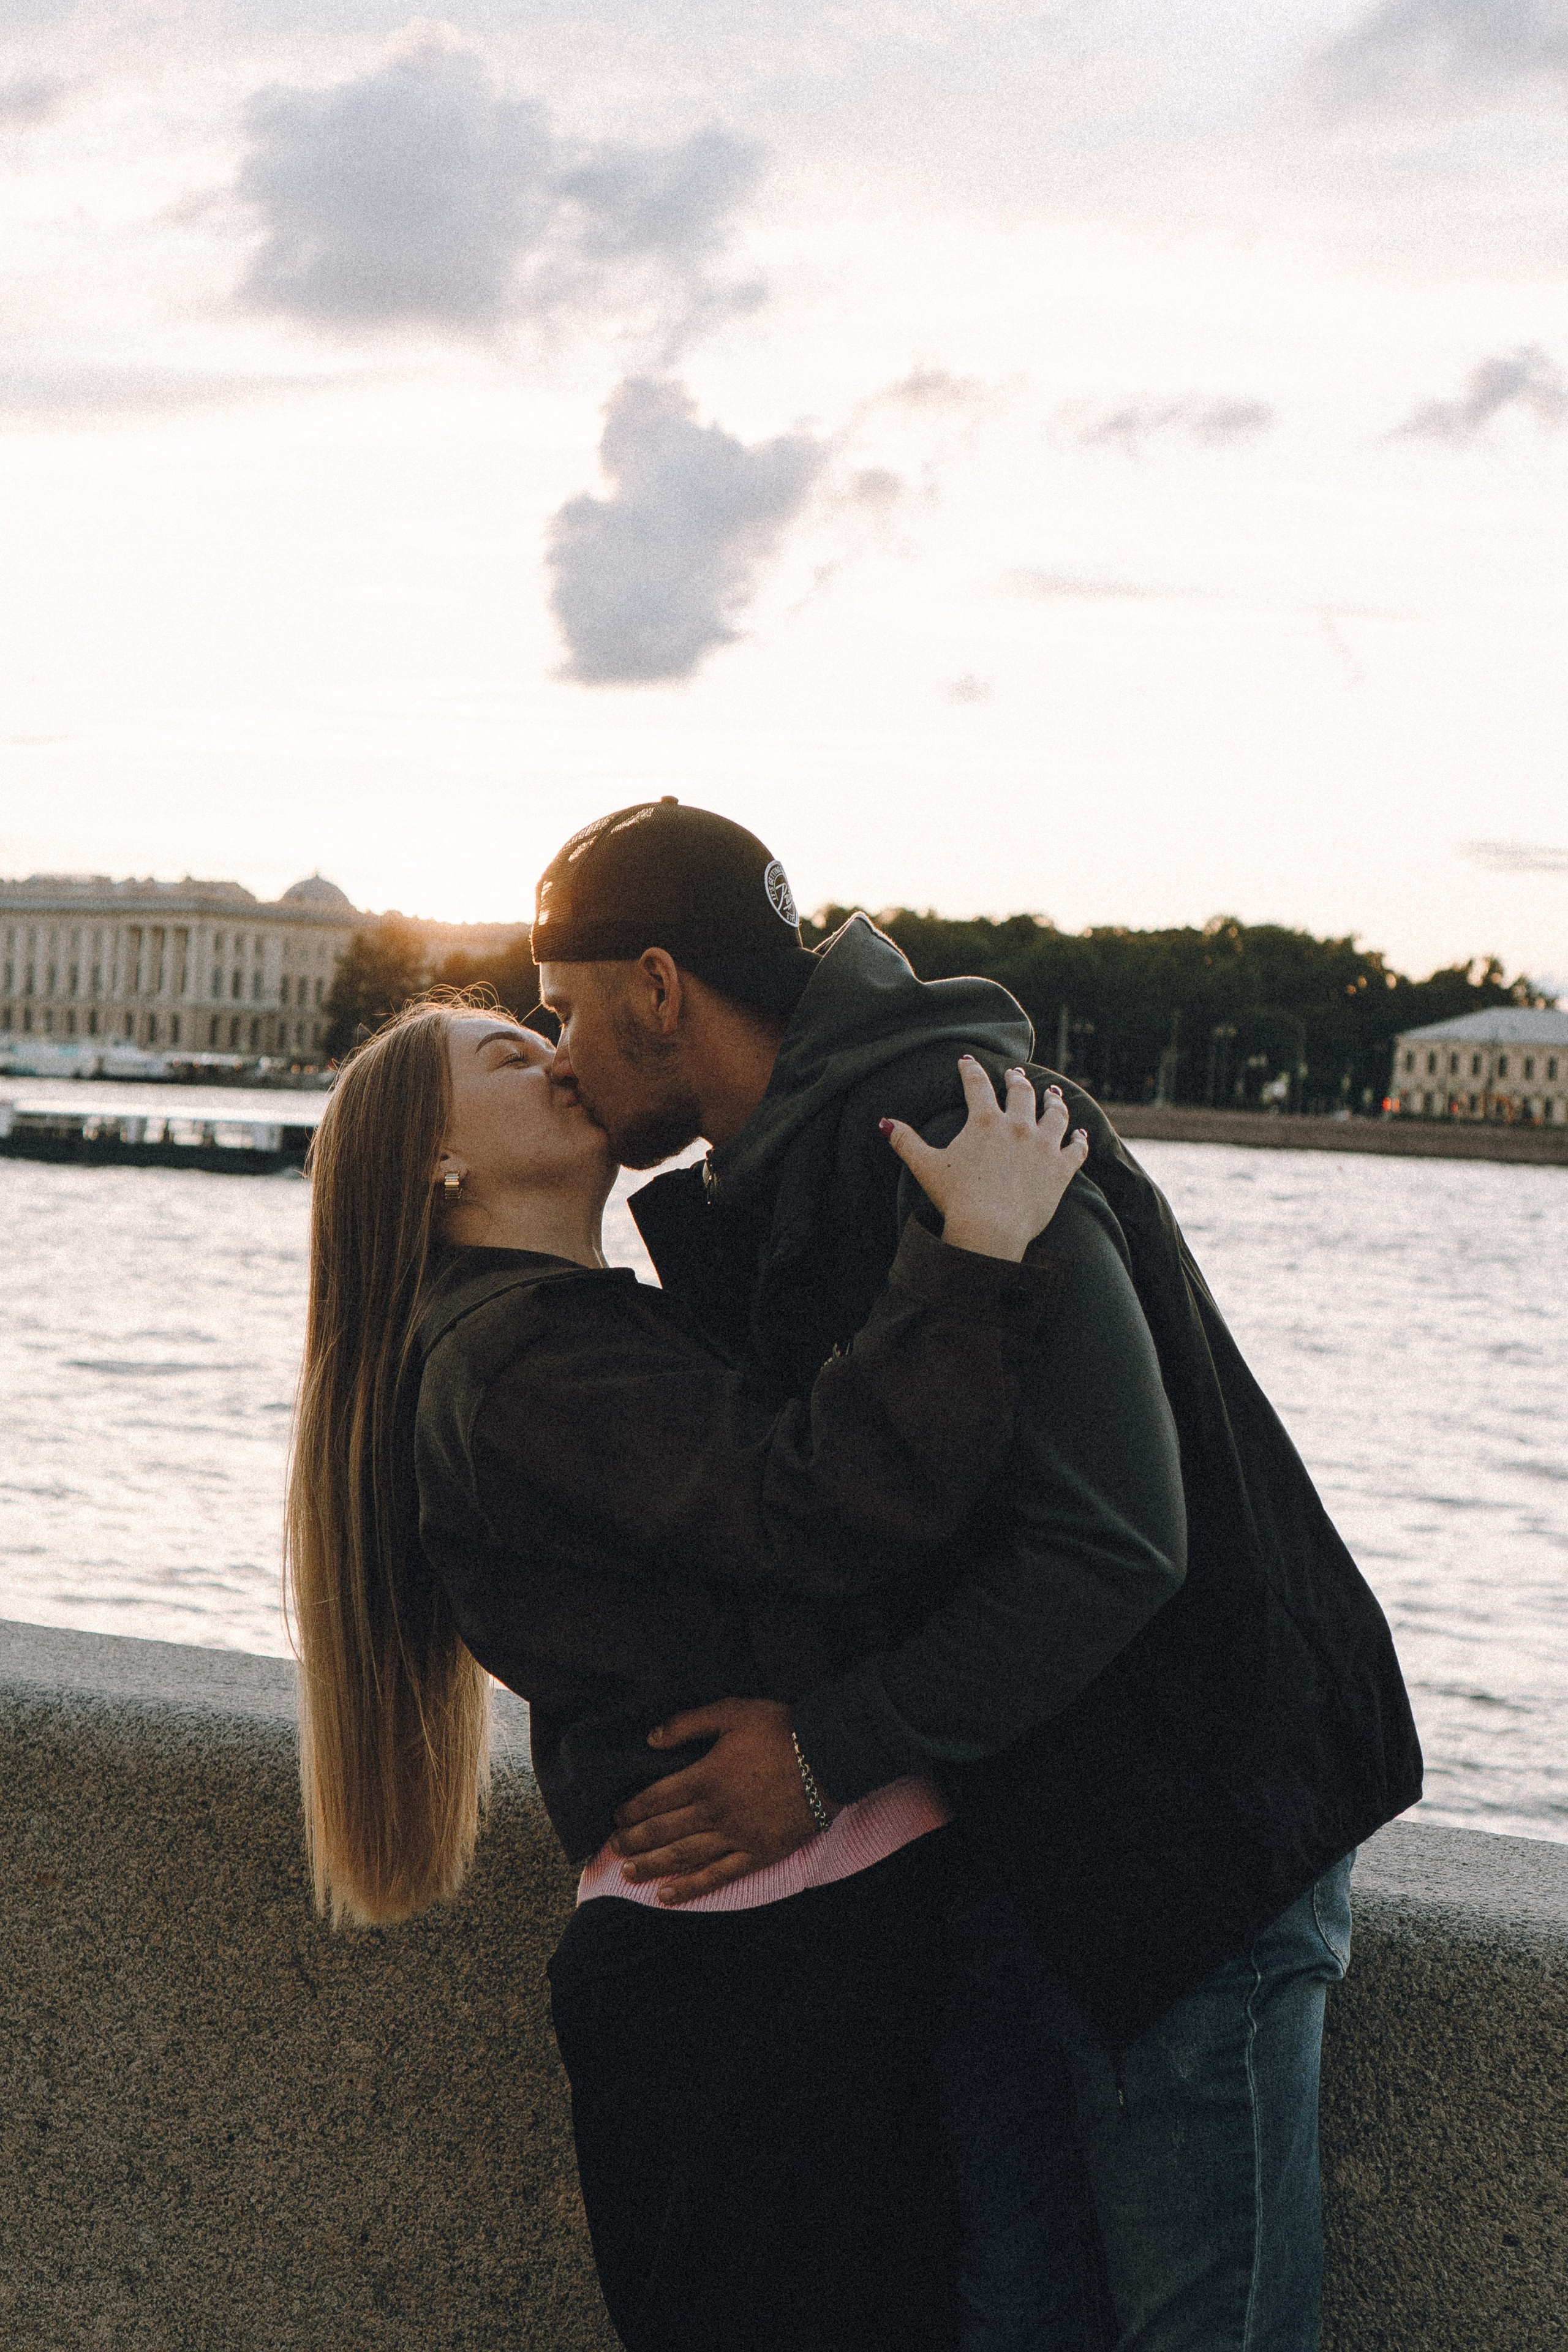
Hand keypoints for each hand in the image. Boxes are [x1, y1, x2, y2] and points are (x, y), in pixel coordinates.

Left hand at [610, 1698, 832, 1906]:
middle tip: (614, 1847)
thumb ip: (688, 1723)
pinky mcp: (756, 1854)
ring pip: (683, 1857)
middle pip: (662, 1831)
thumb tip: (651, 1739)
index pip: (655, 1799)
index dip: (632, 1810)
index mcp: (704, 1778)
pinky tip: (667, 1896)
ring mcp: (734, 1837)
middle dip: (634, 1841)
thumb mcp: (732, 1712)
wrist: (829, 1757)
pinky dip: (690, 1888)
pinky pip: (717, 1876)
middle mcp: (713, 1812)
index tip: (616, 1817)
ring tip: (629, 1873)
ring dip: (652, 1866)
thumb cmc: (780, 1730)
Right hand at [881, 1057, 1088, 1261]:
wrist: (990, 1230)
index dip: (970, 1069)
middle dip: (1016, 1080)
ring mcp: (1044, 1146)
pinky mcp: (1061, 1169)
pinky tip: (1080, 1134)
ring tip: (1053, 1094)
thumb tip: (884, 1123)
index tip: (967, 1061)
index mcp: (985, 1121)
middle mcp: (1018, 1126)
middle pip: (1021, 1093)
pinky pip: (1077, 1149)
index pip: (977, 1084)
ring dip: (1053, 1101)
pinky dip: (1080, 1140)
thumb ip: (906, 1141)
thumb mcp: (926, 1167)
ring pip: (1054, 1114)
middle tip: (1014, 1075)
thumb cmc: (956, 1199)